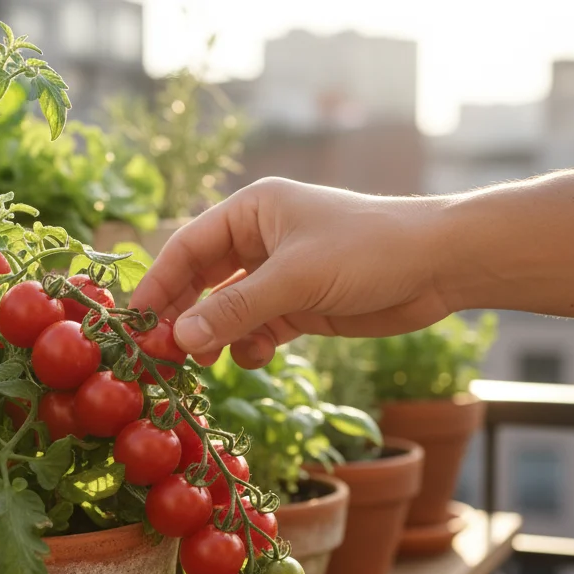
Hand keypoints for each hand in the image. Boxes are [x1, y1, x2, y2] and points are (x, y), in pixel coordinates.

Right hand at [129, 177, 454, 367]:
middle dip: (183, 316)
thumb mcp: (295, 279)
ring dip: (214, 335)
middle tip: (162, 353)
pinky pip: (257, 328)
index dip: (159, 283)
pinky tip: (254, 356)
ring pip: (228, 309)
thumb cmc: (367, 250)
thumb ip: (235, 309)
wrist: (438, 266)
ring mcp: (280, 274)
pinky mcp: (300, 305)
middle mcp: (260, 239)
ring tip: (204, 362)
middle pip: (202, 280)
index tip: (134, 320)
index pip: (188, 246)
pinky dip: (249, 345)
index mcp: (252, 211)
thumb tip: (179, 338)